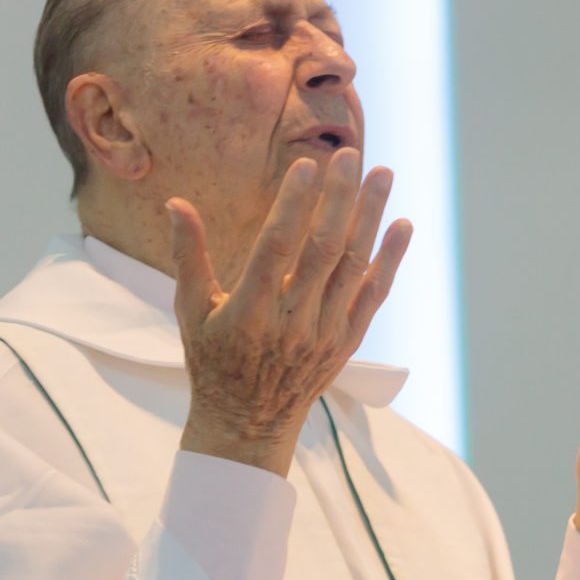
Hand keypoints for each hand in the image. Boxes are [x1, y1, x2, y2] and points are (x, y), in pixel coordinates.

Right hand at [169, 151, 411, 476]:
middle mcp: (294, 321)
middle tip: (352, 155)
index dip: (294, 206)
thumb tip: (176, 203)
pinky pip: (374, 295)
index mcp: (250, 310)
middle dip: (341, 199)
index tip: (307, 166)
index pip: (277, 248)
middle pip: (324, 250)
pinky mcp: (347, 340)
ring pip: (355, 266)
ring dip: (371, 218)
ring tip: (383, 175)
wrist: (249, 423)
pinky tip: (402, 225)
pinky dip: (390, 260)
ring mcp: (326, 331)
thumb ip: (189, 256)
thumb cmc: (213, 361)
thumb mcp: (191, 311)